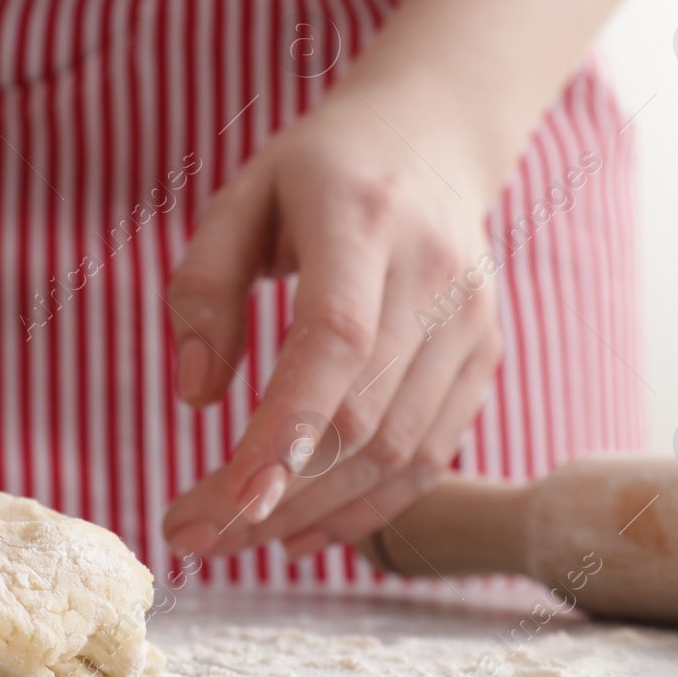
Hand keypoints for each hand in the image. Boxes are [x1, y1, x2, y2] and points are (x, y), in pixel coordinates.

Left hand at [161, 73, 503, 559]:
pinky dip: (366, 506)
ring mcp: (469, 321)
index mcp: (362, 219)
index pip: (335, 340)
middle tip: (194, 534)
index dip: (287, 427)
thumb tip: (195, 397)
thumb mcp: (239, 197)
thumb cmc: (316, 170)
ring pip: (398, 452)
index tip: (228, 497)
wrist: (432, 138)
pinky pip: (430, 456)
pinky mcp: (483, 357)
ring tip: (233, 538)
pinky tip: (301, 529)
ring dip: (312, 514)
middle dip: (275, 494)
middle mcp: (433, 274)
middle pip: (362, 414)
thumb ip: (203, 286)